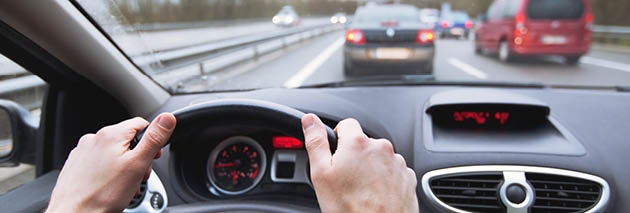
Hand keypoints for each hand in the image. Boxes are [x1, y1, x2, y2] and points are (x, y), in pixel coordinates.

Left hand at [47, 113, 175, 212]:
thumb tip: (167, 118)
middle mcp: (94, 138)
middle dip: (138, 157)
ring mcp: (83, 152)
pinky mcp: (76, 165)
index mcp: (111, 134)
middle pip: (127, 140)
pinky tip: (110, 186)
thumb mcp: (138, 164)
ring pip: (113, 152)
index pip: (141, 124)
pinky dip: (109, 172)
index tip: (153, 157)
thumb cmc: (103, 194)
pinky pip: (100, 163)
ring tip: (124, 185)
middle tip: (138, 176)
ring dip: (124, 166)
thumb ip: (154, 139)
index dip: (152, 141)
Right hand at [302, 114, 418, 212]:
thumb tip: (309, 120)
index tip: (336, 157)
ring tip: (361, 192)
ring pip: (378, 158)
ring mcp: (397, 163)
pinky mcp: (408, 178)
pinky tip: (375, 196)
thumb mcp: (321, 174)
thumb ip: (316, 142)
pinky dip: (384, 180)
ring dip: (370, 169)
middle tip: (345, 180)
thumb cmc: (350, 208)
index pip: (346, 125)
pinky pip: (393, 172)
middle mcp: (381, 148)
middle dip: (354, 157)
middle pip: (363, 143)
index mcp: (358, 143)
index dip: (337, 140)